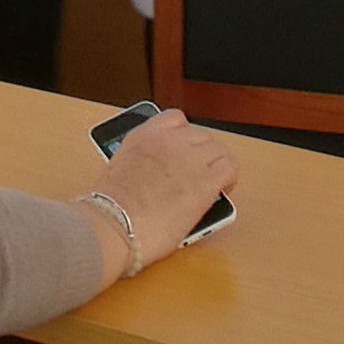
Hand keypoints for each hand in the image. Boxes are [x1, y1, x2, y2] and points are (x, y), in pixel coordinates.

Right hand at [96, 109, 237, 269]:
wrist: (117, 223)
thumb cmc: (113, 207)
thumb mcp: (121, 170)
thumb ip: (142, 162)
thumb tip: (157, 174)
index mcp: (144, 135)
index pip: (175, 119)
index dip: (183, 136)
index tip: (182, 150)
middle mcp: (169, 140)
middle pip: (200, 135)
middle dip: (201, 154)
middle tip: (198, 173)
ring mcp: (189, 158)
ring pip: (218, 150)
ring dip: (216, 165)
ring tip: (211, 183)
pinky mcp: (205, 181)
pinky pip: (229, 168)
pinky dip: (229, 179)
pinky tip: (221, 191)